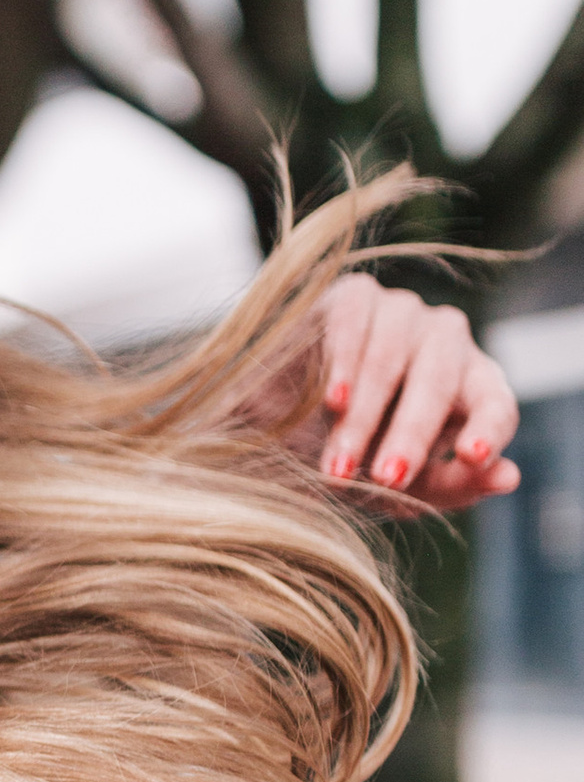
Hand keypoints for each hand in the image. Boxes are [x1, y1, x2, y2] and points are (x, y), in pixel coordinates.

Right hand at [311, 280, 518, 505]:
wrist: (271, 424)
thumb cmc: (347, 455)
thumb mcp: (396, 486)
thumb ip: (450, 484)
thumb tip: (509, 476)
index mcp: (471, 388)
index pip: (496, 403)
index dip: (488, 428)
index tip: (472, 456)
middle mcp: (445, 343)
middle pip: (440, 382)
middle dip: (412, 435)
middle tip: (387, 479)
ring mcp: (402, 313)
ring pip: (393, 357)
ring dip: (366, 416)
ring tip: (339, 465)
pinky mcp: (355, 295)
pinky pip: (356, 323)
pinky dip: (345, 363)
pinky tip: (334, 401)